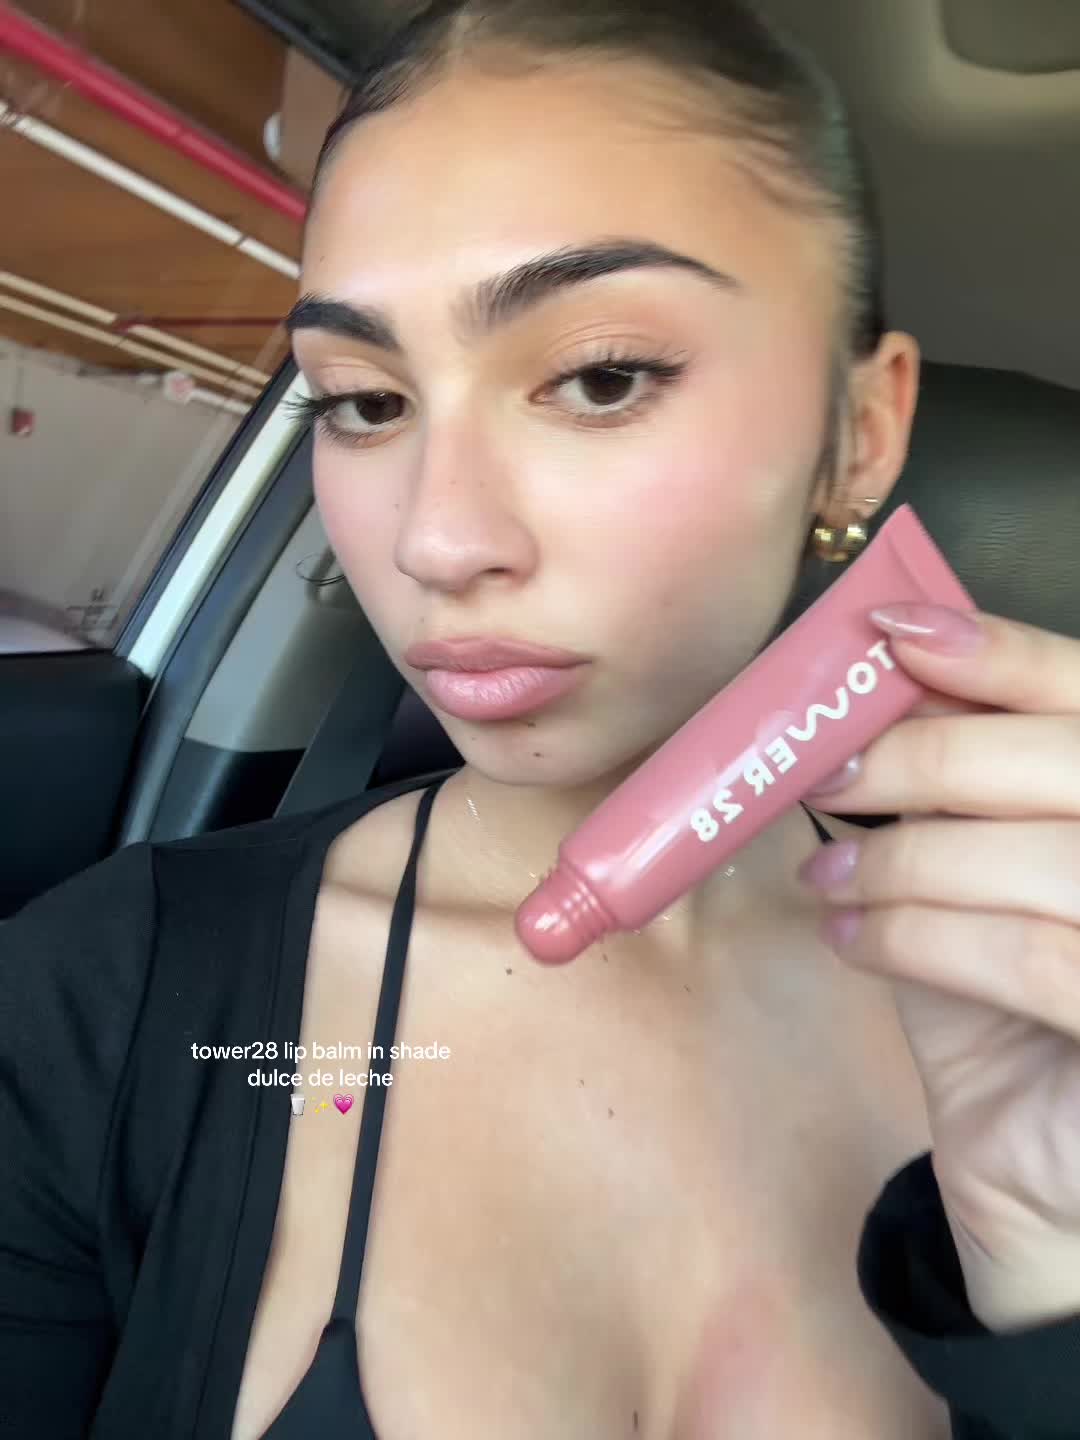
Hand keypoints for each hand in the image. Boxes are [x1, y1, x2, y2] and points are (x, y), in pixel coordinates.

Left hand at [795, 602, 1079, 1333]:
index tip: (891, 631)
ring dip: (911, 861)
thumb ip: (954, 796)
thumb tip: (871, 691)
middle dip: (929, 760)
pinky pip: (1035, 958)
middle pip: (1070, 764)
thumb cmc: (1012, 1018)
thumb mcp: (975, 882)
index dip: (1002, 655)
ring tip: (833, 881)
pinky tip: (855, 938)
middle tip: (831, 775)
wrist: (1048, 1189)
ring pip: (1049, 862)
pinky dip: (925, 937)